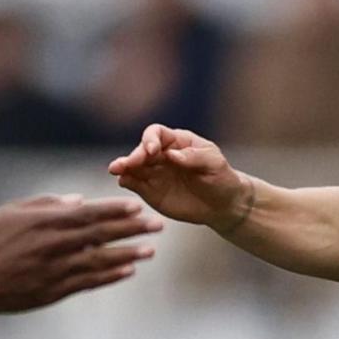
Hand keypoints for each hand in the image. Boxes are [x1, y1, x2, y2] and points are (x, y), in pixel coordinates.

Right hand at [0, 195, 159, 313]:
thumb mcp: (13, 211)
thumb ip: (47, 203)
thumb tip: (79, 200)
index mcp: (46, 221)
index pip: (89, 213)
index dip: (116, 210)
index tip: (138, 207)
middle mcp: (54, 244)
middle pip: (102, 235)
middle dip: (132, 229)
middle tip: (157, 225)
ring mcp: (55, 269)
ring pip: (100, 260)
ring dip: (129, 255)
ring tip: (151, 251)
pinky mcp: (52, 291)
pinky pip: (88, 282)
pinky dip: (110, 276)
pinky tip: (128, 272)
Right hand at [108, 124, 252, 229]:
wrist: (222, 204)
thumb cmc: (221, 178)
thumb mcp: (214, 164)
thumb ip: (194, 157)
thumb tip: (171, 155)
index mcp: (177, 141)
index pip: (156, 133)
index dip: (151, 139)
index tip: (153, 150)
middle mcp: (161, 155)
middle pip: (141, 150)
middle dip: (134, 156)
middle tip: (126, 164)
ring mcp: (154, 173)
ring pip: (134, 167)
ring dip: (124, 167)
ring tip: (115, 170)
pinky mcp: (150, 191)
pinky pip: (135, 184)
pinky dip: (127, 181)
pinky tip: (123, 182)